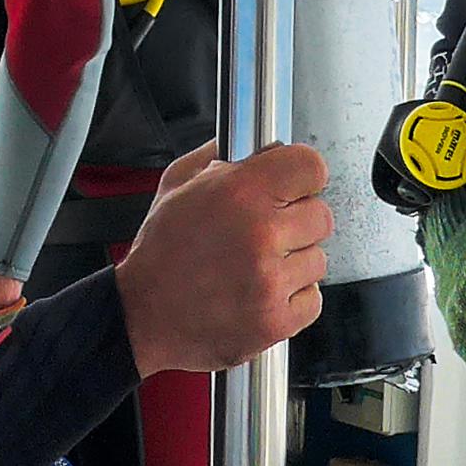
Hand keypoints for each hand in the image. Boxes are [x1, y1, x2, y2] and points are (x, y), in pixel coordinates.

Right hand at [113, 141, 330, 375]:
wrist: (144, 318)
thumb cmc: (160, 255)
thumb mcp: (176, 185)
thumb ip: (219, 156)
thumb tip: (259, 145)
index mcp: (238, 193)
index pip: (310, 167)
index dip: (301, 177)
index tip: (293, 187)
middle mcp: (260, 234)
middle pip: (321, 215)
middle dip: (297, 222)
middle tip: (266, 233)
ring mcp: (271, 280)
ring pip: (317, 259)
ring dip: (294, 263)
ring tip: (256, 267)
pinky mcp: (277, 320)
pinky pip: (313, 298)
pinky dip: (292, 298)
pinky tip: (260, 292)